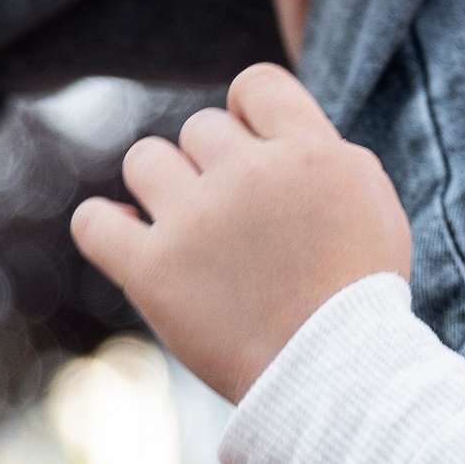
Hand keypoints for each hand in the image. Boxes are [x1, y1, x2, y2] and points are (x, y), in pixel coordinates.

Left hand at [71, 65, 412, 403]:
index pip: (254, 85)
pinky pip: (93, 221)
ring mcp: (196, 221)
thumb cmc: (358, 293)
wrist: (337, 378)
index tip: (257, 160)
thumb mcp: (371, 201)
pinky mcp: (152, 271)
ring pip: (144, 160)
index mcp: (310, 152)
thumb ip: (321, 148)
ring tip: (192, 236)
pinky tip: (129, 241)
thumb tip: (261, 124)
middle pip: (198, 128)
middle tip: (238, 225)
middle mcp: (250, 174)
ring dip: (162, 191)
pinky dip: (106, 227)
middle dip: (213, 168)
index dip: (249, 118)